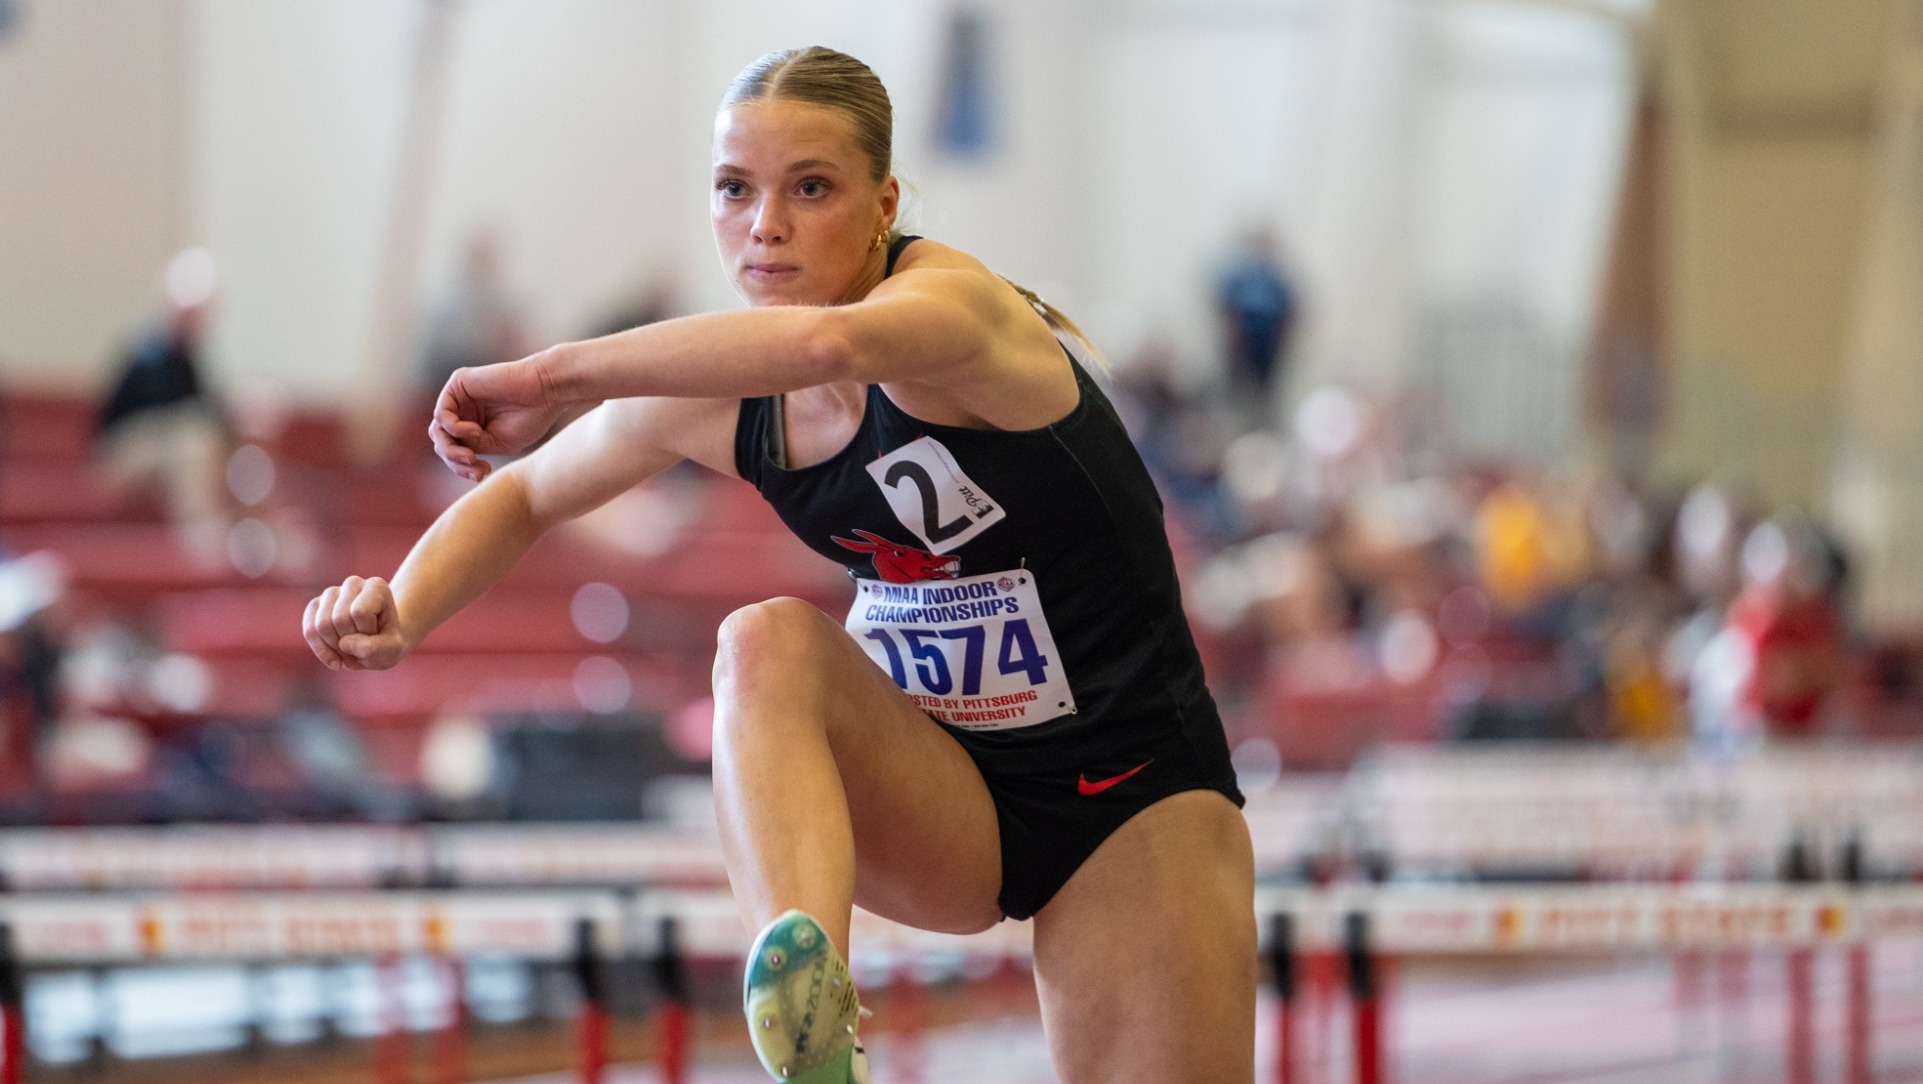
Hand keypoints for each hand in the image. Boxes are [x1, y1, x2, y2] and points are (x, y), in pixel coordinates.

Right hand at [302, 576, 410, 670]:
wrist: (378, 643)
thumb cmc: (387, 643)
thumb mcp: (392, 650)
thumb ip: (374, 647)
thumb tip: (344, 643)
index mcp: (377, 587)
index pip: (360, 612)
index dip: (366, 632)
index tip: (377, 635)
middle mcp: (353, 583)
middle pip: (339, 619)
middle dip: (350, 642)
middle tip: (362, 648)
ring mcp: (331, 593)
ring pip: (322, 625)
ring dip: (335, 648)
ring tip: (351, 652)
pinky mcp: (315, 605)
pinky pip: (309, 631)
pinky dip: (321, 650)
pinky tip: (335, 658)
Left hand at [430, 352, 564, 480]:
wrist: (546, 391)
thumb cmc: (531, 417)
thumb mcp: (497, 444)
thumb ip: (471, 447)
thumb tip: (448, 449)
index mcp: (474, 424)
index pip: (454, 449)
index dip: (460, 467)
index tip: (481, 475)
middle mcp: (463, 410)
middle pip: (442, 441)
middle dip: (453, 460)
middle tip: (473, 465)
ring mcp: (459, 396)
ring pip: (437, 430)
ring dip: (450, 449)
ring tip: (471, 455)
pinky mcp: (458, 383)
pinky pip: (441, 413)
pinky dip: (454, 429)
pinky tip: (475, 431)